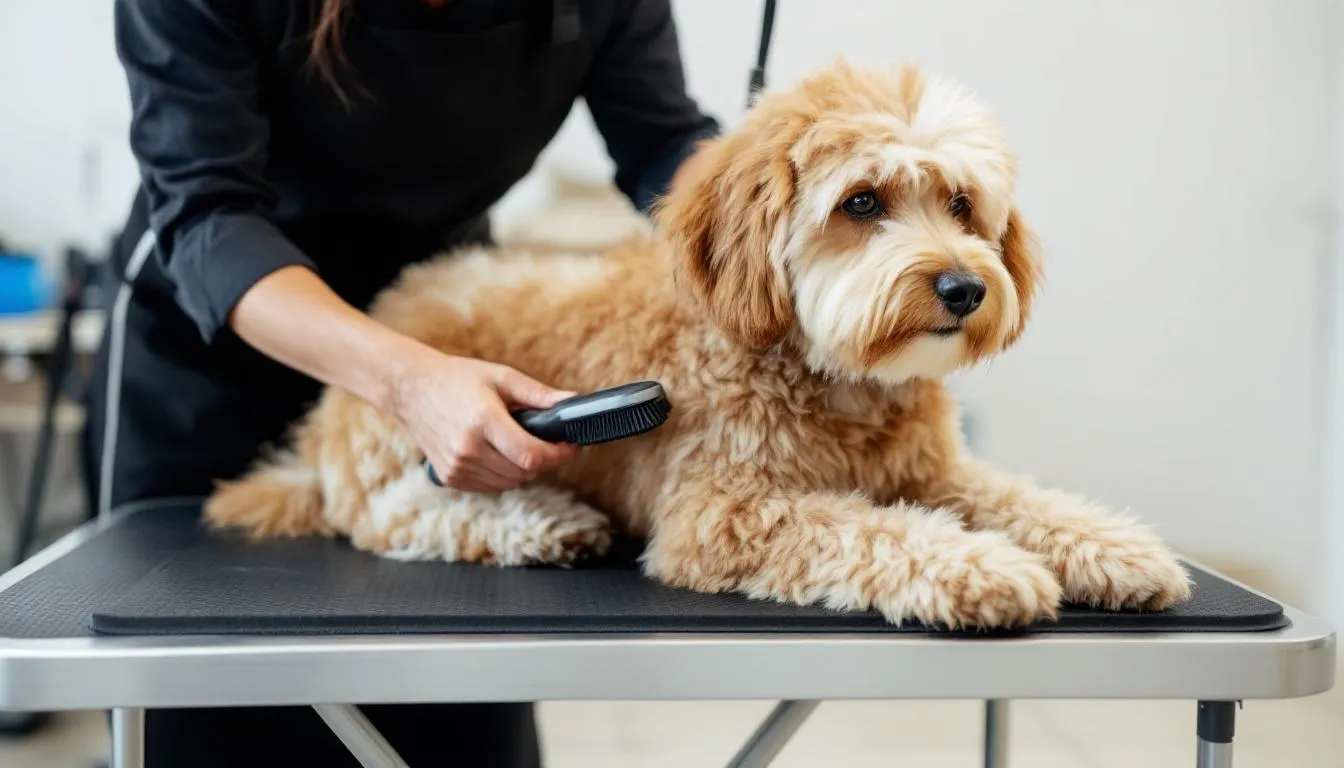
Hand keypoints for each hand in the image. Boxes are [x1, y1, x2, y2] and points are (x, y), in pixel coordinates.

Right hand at [392, 349, 580, 492]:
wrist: (411, 390)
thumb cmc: (458, 379)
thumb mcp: (501, 377)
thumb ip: (539, 394)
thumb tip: (574, 403)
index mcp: (483, 420)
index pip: (531, 455)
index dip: (558, 455)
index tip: (572, 447)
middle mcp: (468, 448)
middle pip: (524, 471)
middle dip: (543, 459)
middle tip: (546, 440)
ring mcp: (457, 466)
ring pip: (510, 482)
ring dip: (523, 468)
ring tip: (517, 442)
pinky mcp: (450, 477)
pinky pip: (491, 486)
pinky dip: (502, 474)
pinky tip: (497, 452)